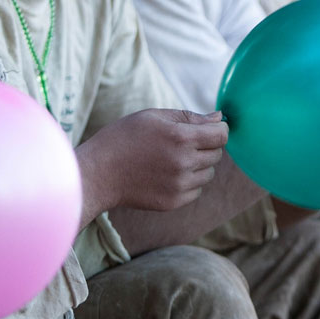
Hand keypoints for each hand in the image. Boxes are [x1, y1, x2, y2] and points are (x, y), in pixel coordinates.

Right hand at [85, 109, 228, 212]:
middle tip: (181, 144)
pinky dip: (188, 183)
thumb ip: (189, 117)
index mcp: (181, 137)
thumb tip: (219, 118)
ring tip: (171, 160)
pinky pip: (196, 190)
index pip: (222, 135)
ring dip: (198, 165)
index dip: (218, 129)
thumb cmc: (123, 138)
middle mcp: (184, 163)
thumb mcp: (153, 116)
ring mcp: (179, 185)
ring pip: (208, 173)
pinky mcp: (173, 202)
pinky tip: (165, 175)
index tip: (208, 129)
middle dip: (206, 146)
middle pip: (217, 154)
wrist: (97, 173)